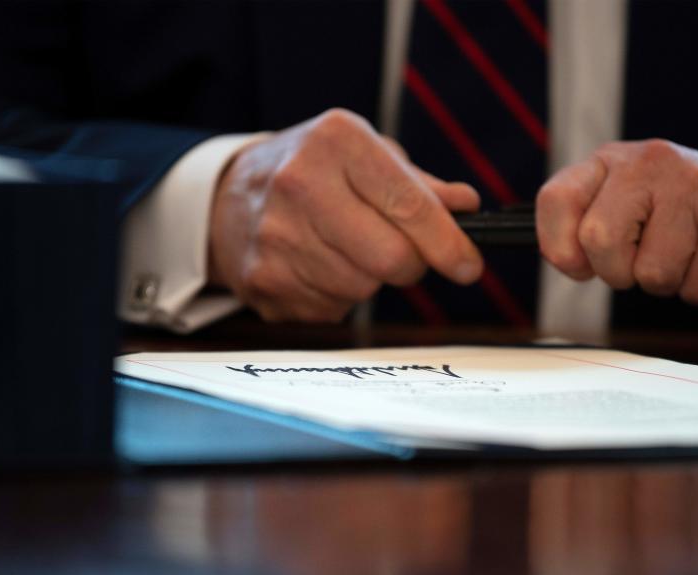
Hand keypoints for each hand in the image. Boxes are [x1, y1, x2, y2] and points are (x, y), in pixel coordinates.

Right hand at [209, 108, 482, 321]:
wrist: (228, 196)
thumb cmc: (313, 171)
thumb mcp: (365, 155)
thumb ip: (418, 184)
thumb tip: (465, 207)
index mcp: (336, 142)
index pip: (410, 205)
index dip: (448, 244)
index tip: (468, 265)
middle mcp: (300, 183)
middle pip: (390, 258)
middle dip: (411, 265)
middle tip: (404, 254)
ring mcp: (277, 236)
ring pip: (362, 288)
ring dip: (370, 279)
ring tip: (347, 250)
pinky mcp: (264, 279)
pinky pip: (331, 309)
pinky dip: (338, 296)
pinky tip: (319, 266)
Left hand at [536, 139, 697, 303]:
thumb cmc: (680, 209)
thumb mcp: (624, 200)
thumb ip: (582, 222)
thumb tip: (565, 258)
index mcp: (614, 159)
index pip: (557, 199)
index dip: (559, 245)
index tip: (580, 262)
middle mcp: (653, 163)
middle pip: (600, 240)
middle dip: (616, 272)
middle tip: (639, 262)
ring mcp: (697, 188)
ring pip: (651, 273)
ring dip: (664, 283)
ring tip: (683, 256)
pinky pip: (695, 288)